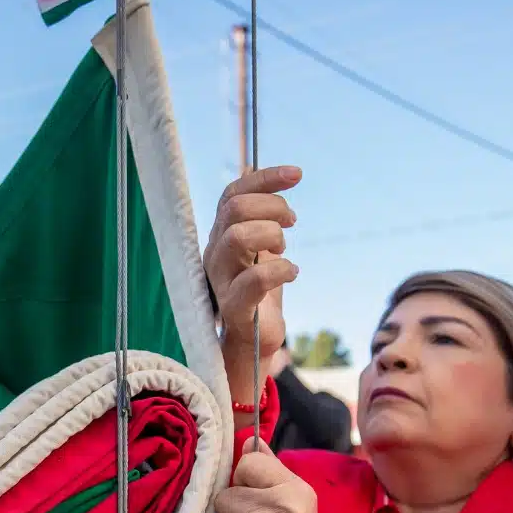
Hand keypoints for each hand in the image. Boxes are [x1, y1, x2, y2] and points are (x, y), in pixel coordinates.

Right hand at [204, 166, 300, 358]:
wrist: (255, 339)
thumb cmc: (260, 288)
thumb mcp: (263, 244)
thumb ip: (262, 214)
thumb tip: (269, 173)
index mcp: (221, 234)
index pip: (233, 193)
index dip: (264, 178)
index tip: (297, 174)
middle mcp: (215, 252)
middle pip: (234, 210)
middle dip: (272, 207)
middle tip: (292, 223)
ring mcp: (221, 279)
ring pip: (237, 238)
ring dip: (271, 235)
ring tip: (285, 249)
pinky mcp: (234, 305)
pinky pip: (254, 279)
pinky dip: (281, 270)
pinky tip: (292, 271)